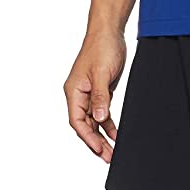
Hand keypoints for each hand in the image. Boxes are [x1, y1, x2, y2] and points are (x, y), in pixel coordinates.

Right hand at [64, 30, 125, 161]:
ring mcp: (89, 94)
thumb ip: (100, 98)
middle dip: (95, 142)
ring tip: (112, 152)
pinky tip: (116, 134)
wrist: (109, 32)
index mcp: (73, 91)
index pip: (77, 121)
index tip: (100, 149)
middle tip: (108, 158)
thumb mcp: (102, 74)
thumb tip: (99, 119)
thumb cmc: (102, 48)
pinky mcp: (100, 91)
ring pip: (93, 121)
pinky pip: (102, 113)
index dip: (88, 137)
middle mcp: (78, 95)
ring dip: (102, 136)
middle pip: (84, 125)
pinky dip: (108, 124)